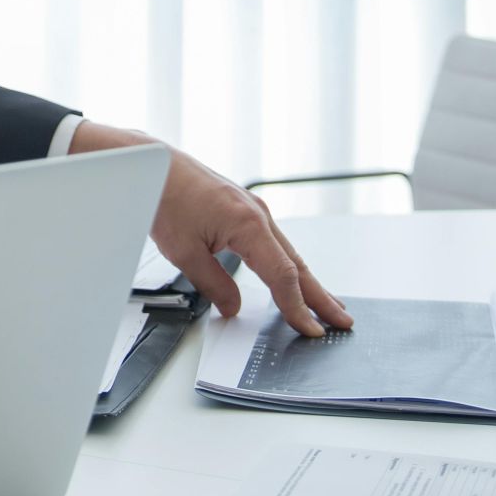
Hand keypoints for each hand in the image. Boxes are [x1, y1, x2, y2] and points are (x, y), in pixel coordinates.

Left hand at [69, 121, 351, 336]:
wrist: (154, 166)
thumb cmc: (165, 198)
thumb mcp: (184, 253)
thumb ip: (214, 285)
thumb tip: (234, 308)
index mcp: (248, 225)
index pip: (282, 276)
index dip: (297, 307)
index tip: (310, 329)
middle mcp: (259, 214)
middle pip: (297, 265)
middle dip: (320, 297)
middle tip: (342, 321)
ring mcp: (255, 209)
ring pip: (289, 253)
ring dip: (309, 281)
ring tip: (328, 305)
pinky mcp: (246, 208)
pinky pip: (276, 242)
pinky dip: (290, 264)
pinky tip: (295, 276)